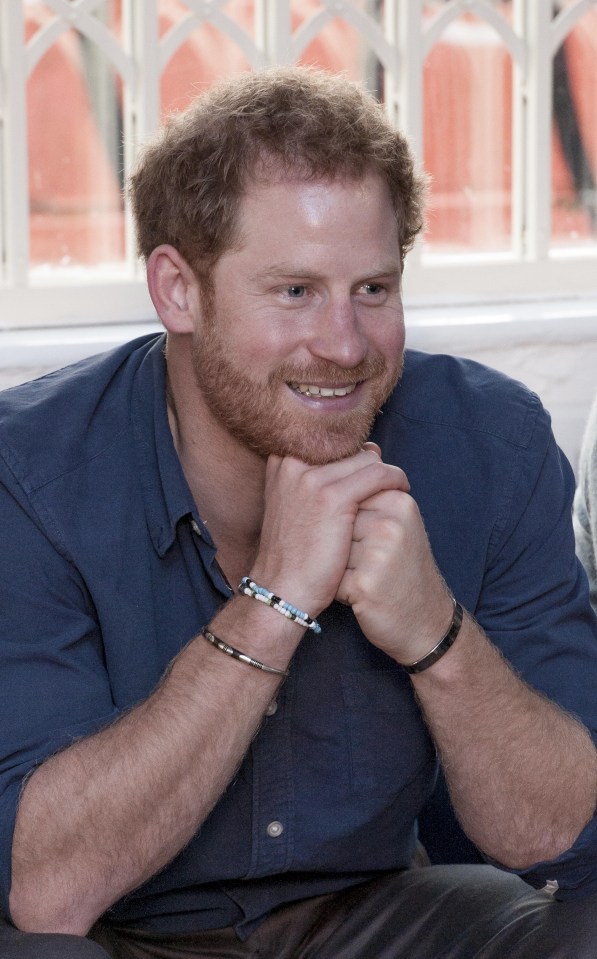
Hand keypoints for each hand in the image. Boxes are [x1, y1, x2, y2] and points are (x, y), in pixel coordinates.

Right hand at [250, 448, 408, 616]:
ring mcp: (311, 479)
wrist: (282, 589)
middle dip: (369, 465)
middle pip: (349, 447)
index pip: (330, 441)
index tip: (365, 474)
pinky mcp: (333, 497)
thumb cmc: (294, 552)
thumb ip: (317, 476)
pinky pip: (378, 475)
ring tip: (395, 488)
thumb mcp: (294, 504)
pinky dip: (395, 480)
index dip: (352, 456)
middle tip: (384, 483)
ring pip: (367, 458)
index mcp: (281, 461)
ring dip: (385, 473)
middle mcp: (292, 462)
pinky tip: (402, 491)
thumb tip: (367, 450)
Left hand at [336, 479, 453, 663]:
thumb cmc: (403, 570)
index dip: (349, 523)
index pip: (348, 497)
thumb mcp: (398, 524)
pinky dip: (337, 590)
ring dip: (337, 567)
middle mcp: (391, 523)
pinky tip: (361, 595)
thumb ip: (374, 493)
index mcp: (399, 502)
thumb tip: (351, 456)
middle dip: (340, 545)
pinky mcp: (366, 584)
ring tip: (366, 578)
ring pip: (330, 550)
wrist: (426, 621)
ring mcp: (379, 554)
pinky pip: (330, 577)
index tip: (372, 541)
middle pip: (336, 523)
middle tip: (370, 564)